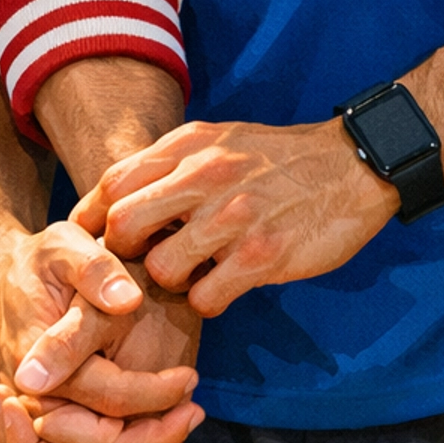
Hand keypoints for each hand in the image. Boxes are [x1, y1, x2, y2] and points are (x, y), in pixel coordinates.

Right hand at [0, 218, 199, 442]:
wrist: (1, 281)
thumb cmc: (38, 263)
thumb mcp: (64, 246)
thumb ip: (95, 271)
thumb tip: (128, 301)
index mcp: (34, 360)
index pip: (106, 398)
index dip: (155, 394)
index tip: (191, 376)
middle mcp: (28, 402)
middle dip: (150, 442)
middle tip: (194, 414)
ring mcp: (30, 421)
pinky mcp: (40, 430)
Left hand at [75, 116, 397, 316]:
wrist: (354, 165)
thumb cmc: (278, 158)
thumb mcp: (220, 140)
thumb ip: (172, 163)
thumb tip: (119, 194)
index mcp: (190, 145)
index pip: (114, 181)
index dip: (92, 217)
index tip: (90, 240)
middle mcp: (206, 176)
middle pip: (125, 225)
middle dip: (122, 254)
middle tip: (140, 263)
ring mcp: (234, 217)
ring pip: (162, 269)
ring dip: (169, 283)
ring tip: (190, 275)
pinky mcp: (263, 256)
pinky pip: (206, 298)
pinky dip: (206, 302)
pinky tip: (222, 288)